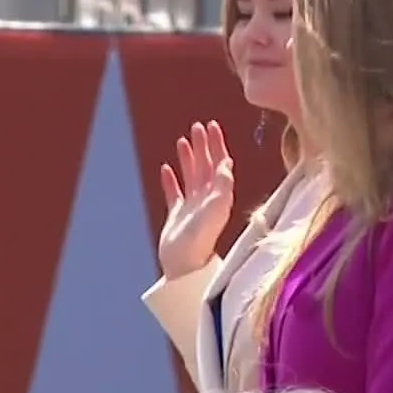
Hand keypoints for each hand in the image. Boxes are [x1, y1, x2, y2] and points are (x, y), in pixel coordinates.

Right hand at [157, 121, 235, 279]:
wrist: (184, 266)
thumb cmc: (201, 240)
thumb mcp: (215, 210)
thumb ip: (222, 186)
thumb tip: (227, 163)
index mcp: (218, 196)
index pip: (219, 164)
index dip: (217, 144)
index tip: (213, 126)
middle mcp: (207, 199)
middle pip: (205, 166)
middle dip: (202, 145)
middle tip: (198, 126)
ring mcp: (192, 208)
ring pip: (191, 176)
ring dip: (188, 158)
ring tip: (183, 141)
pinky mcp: (177, 217)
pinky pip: (174, 193)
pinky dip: (170, 180)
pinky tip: (165, 168)